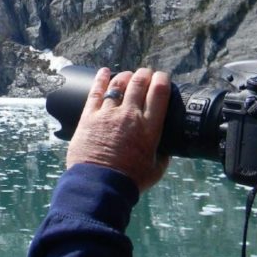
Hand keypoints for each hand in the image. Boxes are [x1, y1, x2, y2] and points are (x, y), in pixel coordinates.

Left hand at [66, 67, 171, 192]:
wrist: (100, 184)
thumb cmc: (129, 180)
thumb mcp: (156, 169)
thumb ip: (163, 155)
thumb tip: (167, 148)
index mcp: (149, 127)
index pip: (159, 93)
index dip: (162, 80)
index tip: (162, 77)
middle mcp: (130, 116)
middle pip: (139, 84)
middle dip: (144, 74)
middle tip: (146, 73)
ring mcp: (108, 114)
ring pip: (118, 85)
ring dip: (125, 76)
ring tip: (128, 75)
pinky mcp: (89, 117)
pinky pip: (96, 92)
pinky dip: (100, 79)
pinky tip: (104, 72)